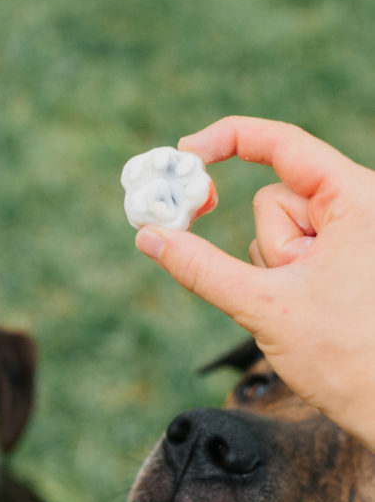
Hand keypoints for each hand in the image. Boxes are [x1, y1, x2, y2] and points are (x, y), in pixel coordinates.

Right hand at [135, 116, 374, 446]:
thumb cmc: (351, 361)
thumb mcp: (265, 307)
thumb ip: (200, 268)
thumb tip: (149, 236)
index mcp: (358, 199)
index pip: (283, 143)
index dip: (228, 139)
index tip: (184, 154)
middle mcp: (360, 208)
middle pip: (274, 198)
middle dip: (271, 245)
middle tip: (284, 284)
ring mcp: (354, 236)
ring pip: (280, 230)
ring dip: (279, 269)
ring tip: (312, 308)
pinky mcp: (346, 259)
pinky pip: (293, 252)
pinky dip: (287, 278)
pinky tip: (314, 312)